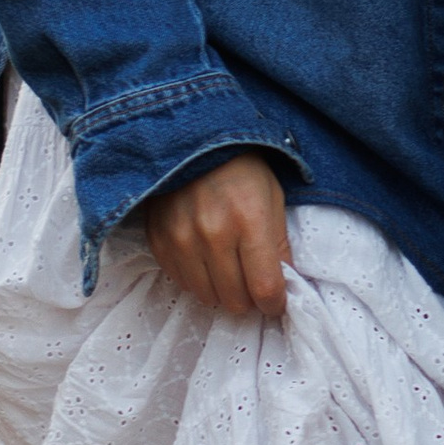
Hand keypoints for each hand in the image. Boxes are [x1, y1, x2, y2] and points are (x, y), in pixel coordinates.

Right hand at [143, 154, 291, 319]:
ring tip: (228, 271)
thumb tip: (284, 284)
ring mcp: (182, 239)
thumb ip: (279, 244)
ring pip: (206, 296)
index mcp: (250, 221)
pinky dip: (196, 279)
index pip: (265, 288)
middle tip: (252, 285)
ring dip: (221, 292)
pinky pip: (181, 282)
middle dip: (249, 299)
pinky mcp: (159, 240)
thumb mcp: (273, 198)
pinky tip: (205, 259)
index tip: (276, 303)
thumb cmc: (241, 168)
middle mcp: (213, 234)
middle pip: (235, 300)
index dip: (274, 304)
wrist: (191, 140)